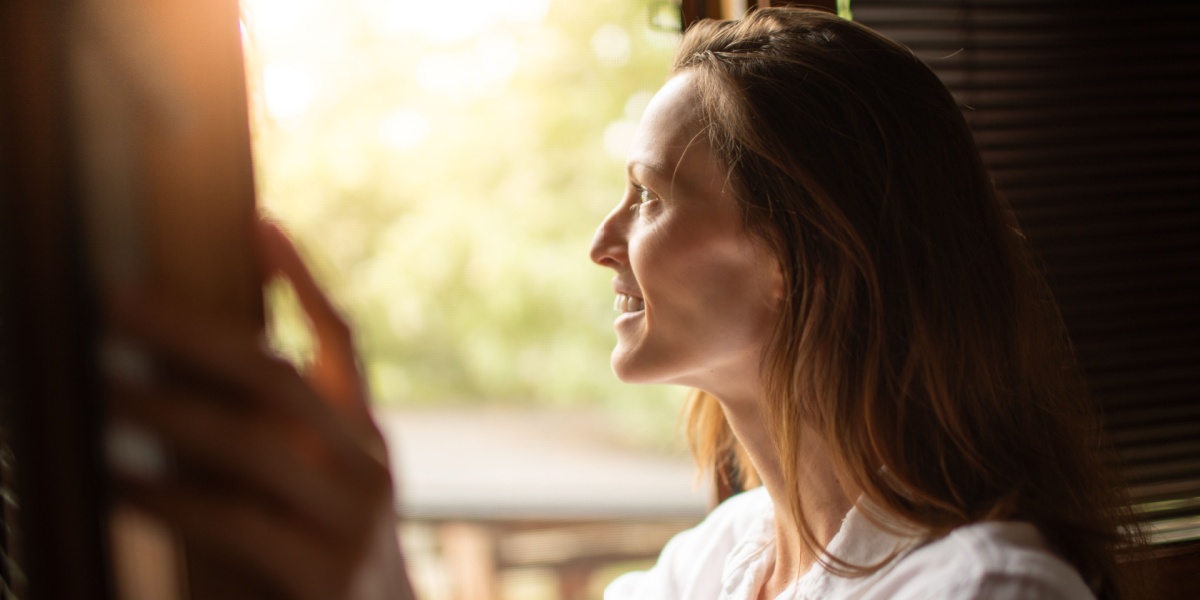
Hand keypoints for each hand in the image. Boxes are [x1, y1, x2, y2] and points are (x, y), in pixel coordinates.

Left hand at [106, 220, 414, 599]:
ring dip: (172, 410)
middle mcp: (368, 469)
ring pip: (258, 442)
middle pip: (283, 379)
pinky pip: (237, 519)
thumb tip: (189, 387)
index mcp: (368, 441)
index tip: (256, 223)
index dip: (300, 280)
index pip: (342, 342)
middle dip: (197, 335)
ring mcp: (353, 520)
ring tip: (106, 390)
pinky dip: (173, 497)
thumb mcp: (322, 498)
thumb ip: (283, 445)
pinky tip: (123, 485)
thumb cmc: (328, 572)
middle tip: (122, 305)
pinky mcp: (326, 572)